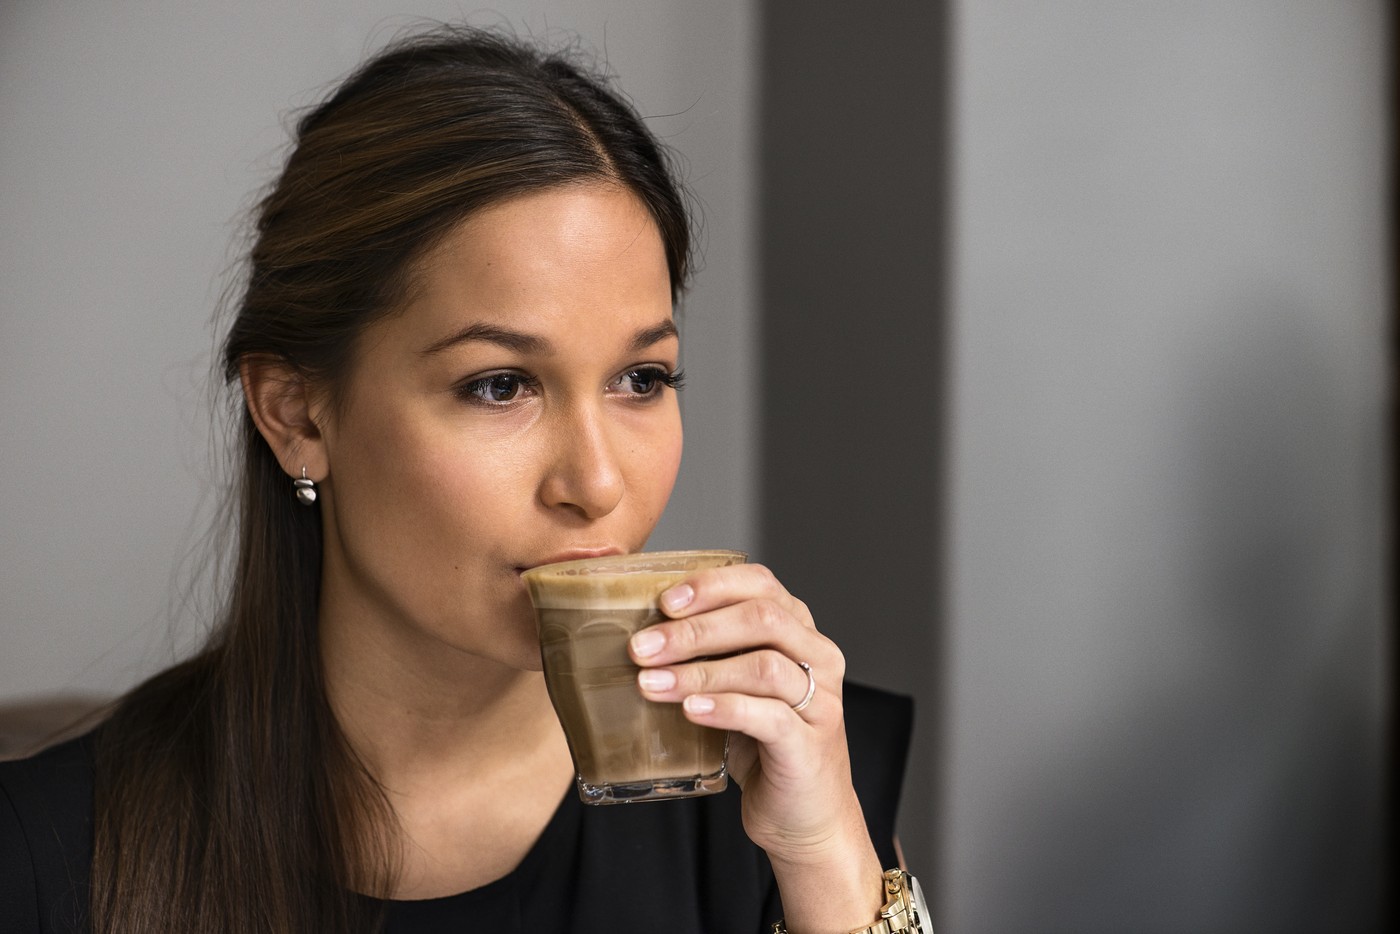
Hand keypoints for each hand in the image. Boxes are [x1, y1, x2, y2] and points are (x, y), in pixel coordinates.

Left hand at [629, 563, 883, 928]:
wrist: (803, 816)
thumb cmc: (762, 746)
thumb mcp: (736, 689)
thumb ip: (709, 657)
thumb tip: (640, 635)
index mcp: (799, 632)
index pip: (762, 585)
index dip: (712, 585)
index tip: (664, 601)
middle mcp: (818, 658)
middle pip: (762, 619)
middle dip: (694, 629)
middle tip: (641, 647)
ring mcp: (819, 702)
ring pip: (763, 666)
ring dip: (699, 672)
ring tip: (651, 684)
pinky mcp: (810, 745)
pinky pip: (769, 716)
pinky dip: (725, 708)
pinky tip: (690, 711)